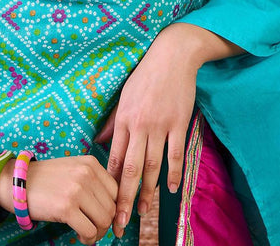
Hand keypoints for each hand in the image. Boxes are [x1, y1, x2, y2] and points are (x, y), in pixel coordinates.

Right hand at [0, 154, 117, 244]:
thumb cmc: (47, 180)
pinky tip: (80, 236)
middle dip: (105, 224)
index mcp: (91, 163)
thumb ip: (94, 183)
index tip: (108, 219)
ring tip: (87, 233)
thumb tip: (115, 209)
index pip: (116, 191)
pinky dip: (88, 238)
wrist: (18, 181)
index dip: (114, 209)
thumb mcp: (74, 170)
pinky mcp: (66, 207)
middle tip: (95, 229)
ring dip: (98, 233)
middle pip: (111, 208)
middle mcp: (86, 174)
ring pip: (103, 221)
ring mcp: (76, 190)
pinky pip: (89, 231)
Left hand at [94, 24, 199, 238]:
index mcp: (123, 119)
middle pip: (130, 169)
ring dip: (148, 192)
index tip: (106, 204)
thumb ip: (113, 121)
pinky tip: (170, 189)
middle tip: (120, 222)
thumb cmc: (145, 76)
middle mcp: (139, 125)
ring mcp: (160, 125)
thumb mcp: (123, 96)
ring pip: (152, 165)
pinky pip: (176, 154)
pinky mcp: (179, 123)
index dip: (110, 184)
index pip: (114, 158)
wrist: (171, 56)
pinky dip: (173, 173)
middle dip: (125, 198)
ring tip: (144, 212)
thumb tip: (100, 142)